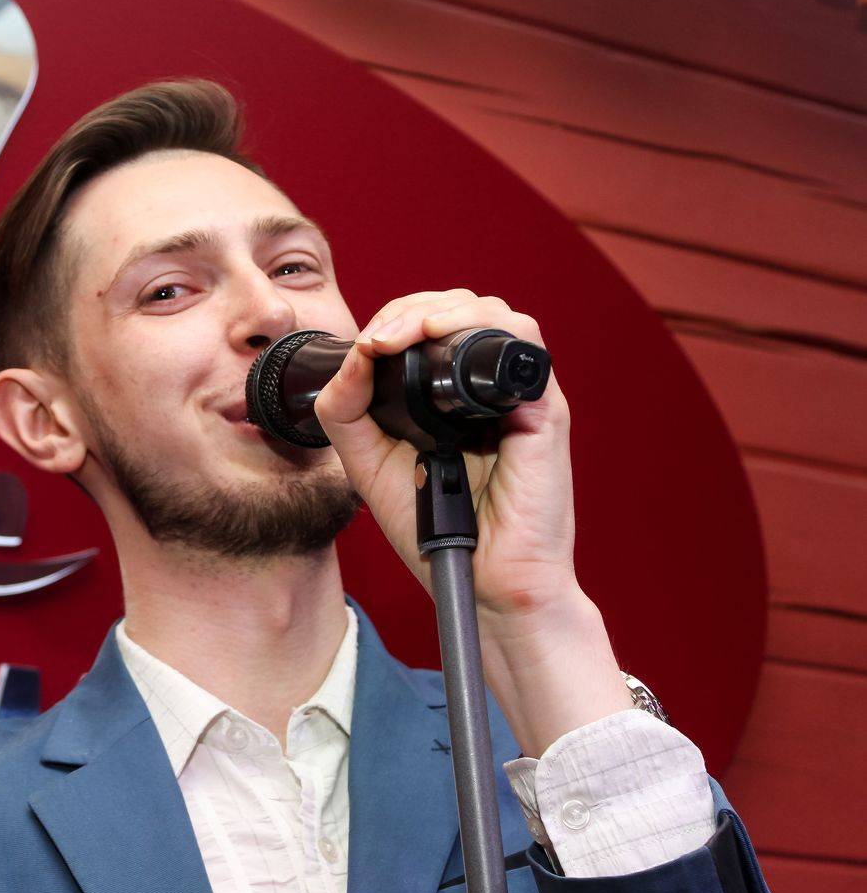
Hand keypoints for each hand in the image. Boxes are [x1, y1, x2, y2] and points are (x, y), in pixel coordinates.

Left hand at [314, 289, 630, 755]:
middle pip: (461, 308)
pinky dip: (481, 329)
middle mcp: (487, 390)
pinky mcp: (543, 411)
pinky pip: (525, 346)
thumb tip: (351, 354)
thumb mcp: (368, 464)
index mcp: (448, 397)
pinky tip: (440, 341)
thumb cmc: (437, 531)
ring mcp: (519, 397)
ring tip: (402, 334)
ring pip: (495, 314)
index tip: (366, 341)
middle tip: (380, 336)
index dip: (398, 317)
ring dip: (443, 310)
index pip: (430, 325)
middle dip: (413, 308)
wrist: (483, 585)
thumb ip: (347, 411)